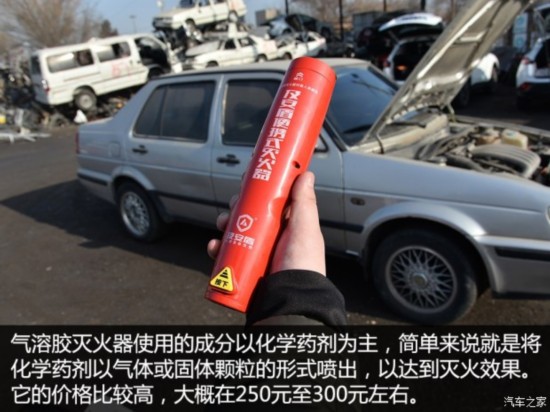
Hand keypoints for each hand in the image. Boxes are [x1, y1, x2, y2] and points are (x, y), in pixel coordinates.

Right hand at [207, 171, 325, 275]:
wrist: (289, 302)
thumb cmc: (302, 267)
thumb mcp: (305, 230)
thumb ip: (304, 203)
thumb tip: (307, 175)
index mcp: (288, 228)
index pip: (272, 202)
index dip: (259, 189)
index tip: (250, 179)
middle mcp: (272, 239)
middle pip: (249, 214)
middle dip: (238, 205)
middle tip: (235, 202)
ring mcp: (256, 254)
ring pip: (235, 231)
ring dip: (225, 223)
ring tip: (222, 224)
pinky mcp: (243, 269)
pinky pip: (225, 254)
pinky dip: (217, 248)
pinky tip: (214, 246)